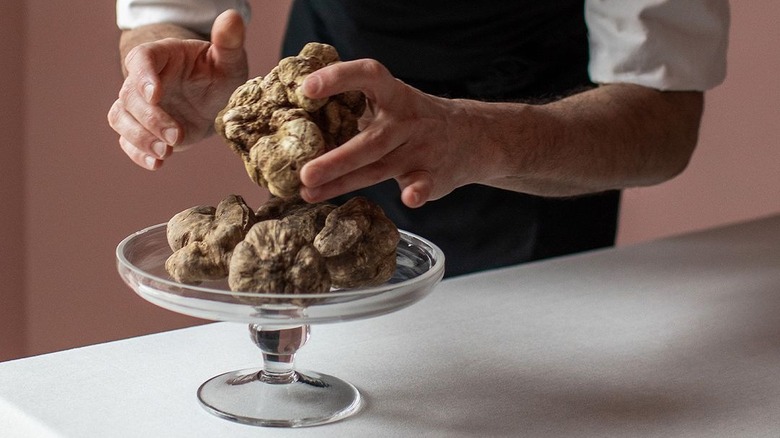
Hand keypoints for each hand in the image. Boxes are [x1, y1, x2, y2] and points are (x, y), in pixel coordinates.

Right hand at [107, 10, 248, 169]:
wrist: (214, 99)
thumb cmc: (219, 73)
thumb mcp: (229, 60)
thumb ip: (229, 42)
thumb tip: (232, 17)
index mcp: (161, 56)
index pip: (141, 60)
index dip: (143, 76)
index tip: (155, 94)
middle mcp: (144, 80)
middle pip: (128, 95)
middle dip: (150, 119)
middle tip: (176, 137)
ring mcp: (140, 106)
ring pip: (120, 118)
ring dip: (139, 138)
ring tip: (166, 153)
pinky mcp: (143, 129)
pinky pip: (127, 140)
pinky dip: (137, 153)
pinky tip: (157, 163)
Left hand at [298, 60, 480, 207]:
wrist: (472, 137)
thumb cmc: (412, 119)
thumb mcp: (390, 101)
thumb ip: (353, 105)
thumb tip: (294, 112)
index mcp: (394, 94)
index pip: (368, 76)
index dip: (338, 78)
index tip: (306, 89)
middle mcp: (406, 120)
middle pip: (369, 140)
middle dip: (335, 158)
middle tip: (303, 172)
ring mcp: (420, 149)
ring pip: (379, 168)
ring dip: (345, 183)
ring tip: (310, 193)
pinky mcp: (431, 175)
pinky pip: (423, 184)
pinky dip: (417, 192)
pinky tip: (408, 200)